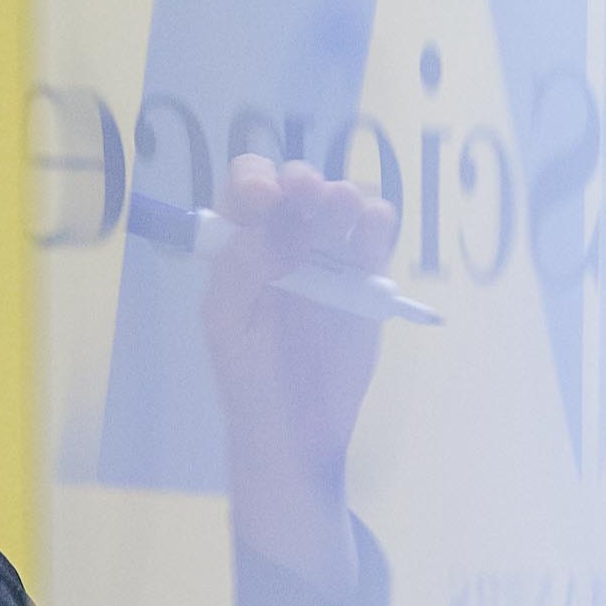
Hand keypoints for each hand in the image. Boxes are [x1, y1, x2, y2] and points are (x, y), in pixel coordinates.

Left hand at [201, 155, 397, 592]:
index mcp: (241, 246)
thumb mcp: (228, 325)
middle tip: (305, 191)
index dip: (254, 181)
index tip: (264, 198)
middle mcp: (284, 239)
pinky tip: (370, 230)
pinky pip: (376, 235)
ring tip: (339, 209)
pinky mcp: (367, 275)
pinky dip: (377, 221)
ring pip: (342, 201)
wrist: (298, 426)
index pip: (244, 190)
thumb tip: (279, 220)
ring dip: (341, 194)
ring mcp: (329, 254)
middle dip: (300, 179)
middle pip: (297, 185)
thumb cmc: (250, 375)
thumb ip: (242, 270)